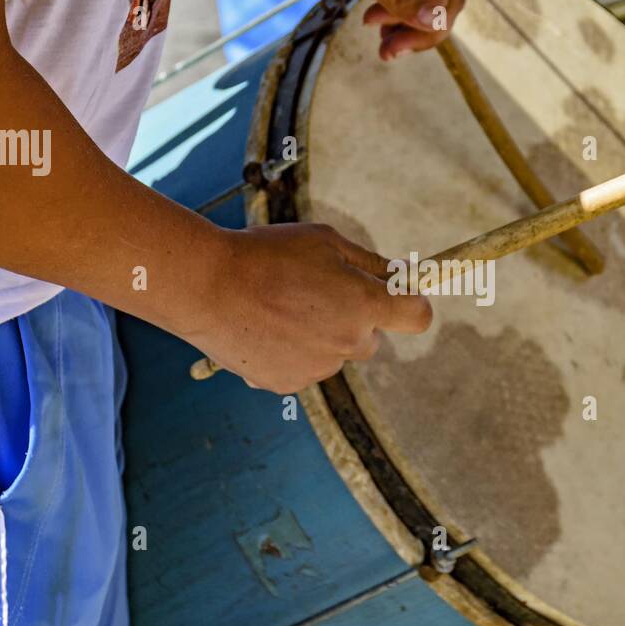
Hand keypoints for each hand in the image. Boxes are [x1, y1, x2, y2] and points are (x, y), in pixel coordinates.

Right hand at [192, 224, 432, 393]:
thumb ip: (370, 264)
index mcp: (365, 305)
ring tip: (278, 307)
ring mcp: (318, 369)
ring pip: (333, 352)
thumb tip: (401, 277)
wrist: (207, 286)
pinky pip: (302, 367)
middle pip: (371, 337)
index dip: (410, 304)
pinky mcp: (288, 384)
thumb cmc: (267, 254)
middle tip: (316, 292)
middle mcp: (348, 343)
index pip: (417, 316)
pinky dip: (290, 352)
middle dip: (354, 318)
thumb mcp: (325, 241)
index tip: (397, 296)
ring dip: (319, 335)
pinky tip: (263, 328)